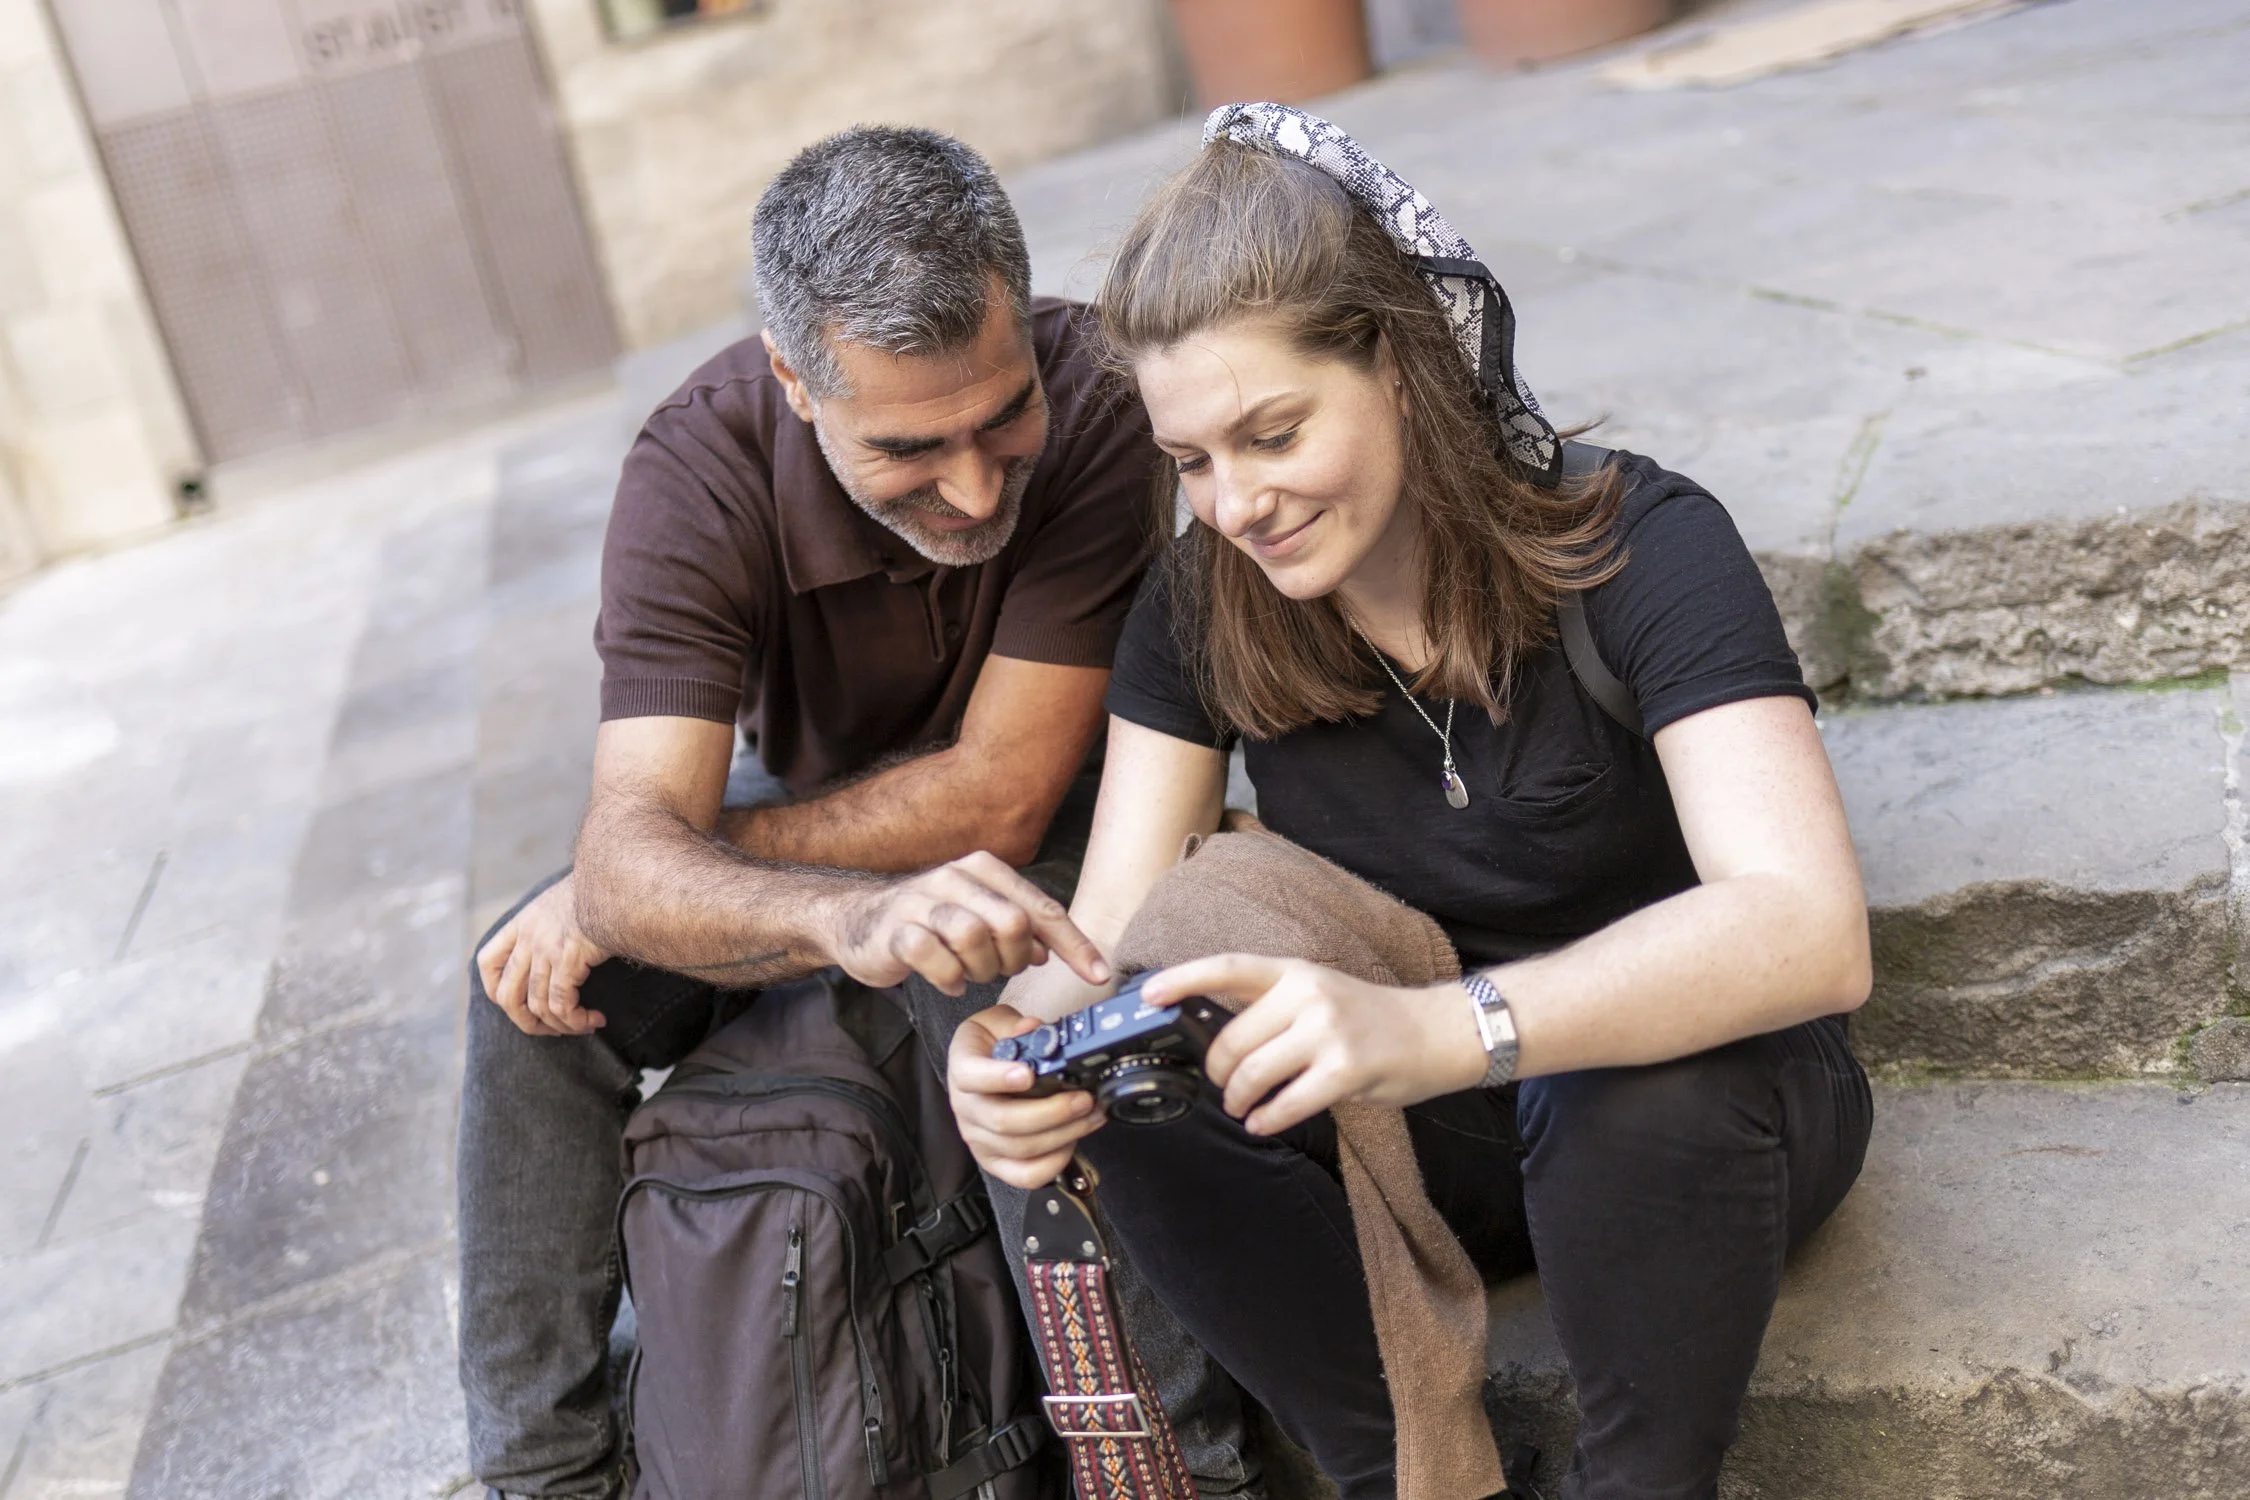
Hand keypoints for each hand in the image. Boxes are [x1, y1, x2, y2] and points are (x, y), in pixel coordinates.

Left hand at [477, 875, 610, 1036]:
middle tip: (550, 1029)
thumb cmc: (603, 890)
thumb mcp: (566, 901)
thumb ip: (555, 922)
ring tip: (583, 1027)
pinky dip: (577, 1020)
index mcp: (524, 922)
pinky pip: (563, 1005)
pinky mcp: (568, 959)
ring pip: (538, 1006)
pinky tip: (595, 1020)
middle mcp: (528, 937)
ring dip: (561, 1026)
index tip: (518, 1002)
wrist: (619, 880)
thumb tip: (568, 941)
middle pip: (507, 995)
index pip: (488, 962)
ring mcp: (546, 949)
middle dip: (526, 1022)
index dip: (495, 989)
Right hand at [826, 852, 1110, 994]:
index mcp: (986, 870)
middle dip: (1014, 959)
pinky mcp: (896, 928)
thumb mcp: (981, 918)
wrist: (860, 922)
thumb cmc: (931, 923)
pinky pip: (935, 957)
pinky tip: (946, 981)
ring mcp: (922, 901)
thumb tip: (1048, 952)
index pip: (1042, 909)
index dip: (1074, 946)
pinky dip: (948, 979)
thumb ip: (1018, 930)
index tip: (1098, 976)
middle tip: (999, 970)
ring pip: (974, 937)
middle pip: (1012, 922)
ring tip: (969, 973)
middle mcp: (956, 876)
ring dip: (979, 969)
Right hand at [947, 1005, 1104, 1188]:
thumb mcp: (997, 1021)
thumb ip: (1014, 1023)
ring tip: (1091, 1115)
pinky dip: (1053, 1163)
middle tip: (1083, 1099)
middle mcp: (965, 1107)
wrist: (984, 1066)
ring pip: (1020, 1148)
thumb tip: (1034, 1029)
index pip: (971, 1076)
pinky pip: (1025, 1175)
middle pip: (1003, 1120)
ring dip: (1063, 1134)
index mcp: (962, 1067)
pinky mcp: (995, 1161)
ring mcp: (978, 1138)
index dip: (999, 1077)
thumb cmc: (993, 1044)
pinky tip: (1072, 1141)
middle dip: (1052, 1112)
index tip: (1029, 1074)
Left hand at [1140, 957, 1485, 1135]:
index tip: (1147, 994)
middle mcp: (1308, 994)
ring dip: (1239, 1100)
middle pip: (1232, 1039)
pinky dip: (1267, 1119)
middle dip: (1218, 1072)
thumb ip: (1273, 1006)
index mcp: (1295, 971)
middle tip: (1223, 1087)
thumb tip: (1218, 1033)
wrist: (1435, 1032)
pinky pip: (1288, 1103)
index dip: (1182, 979)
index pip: (1227, 967)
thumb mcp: (1319, 992)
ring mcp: (1327, 1032)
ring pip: (1254, 1073)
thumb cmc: (1370, 1018)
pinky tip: (1263, 1122)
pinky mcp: (1346, 1070)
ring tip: (1242, 1108)